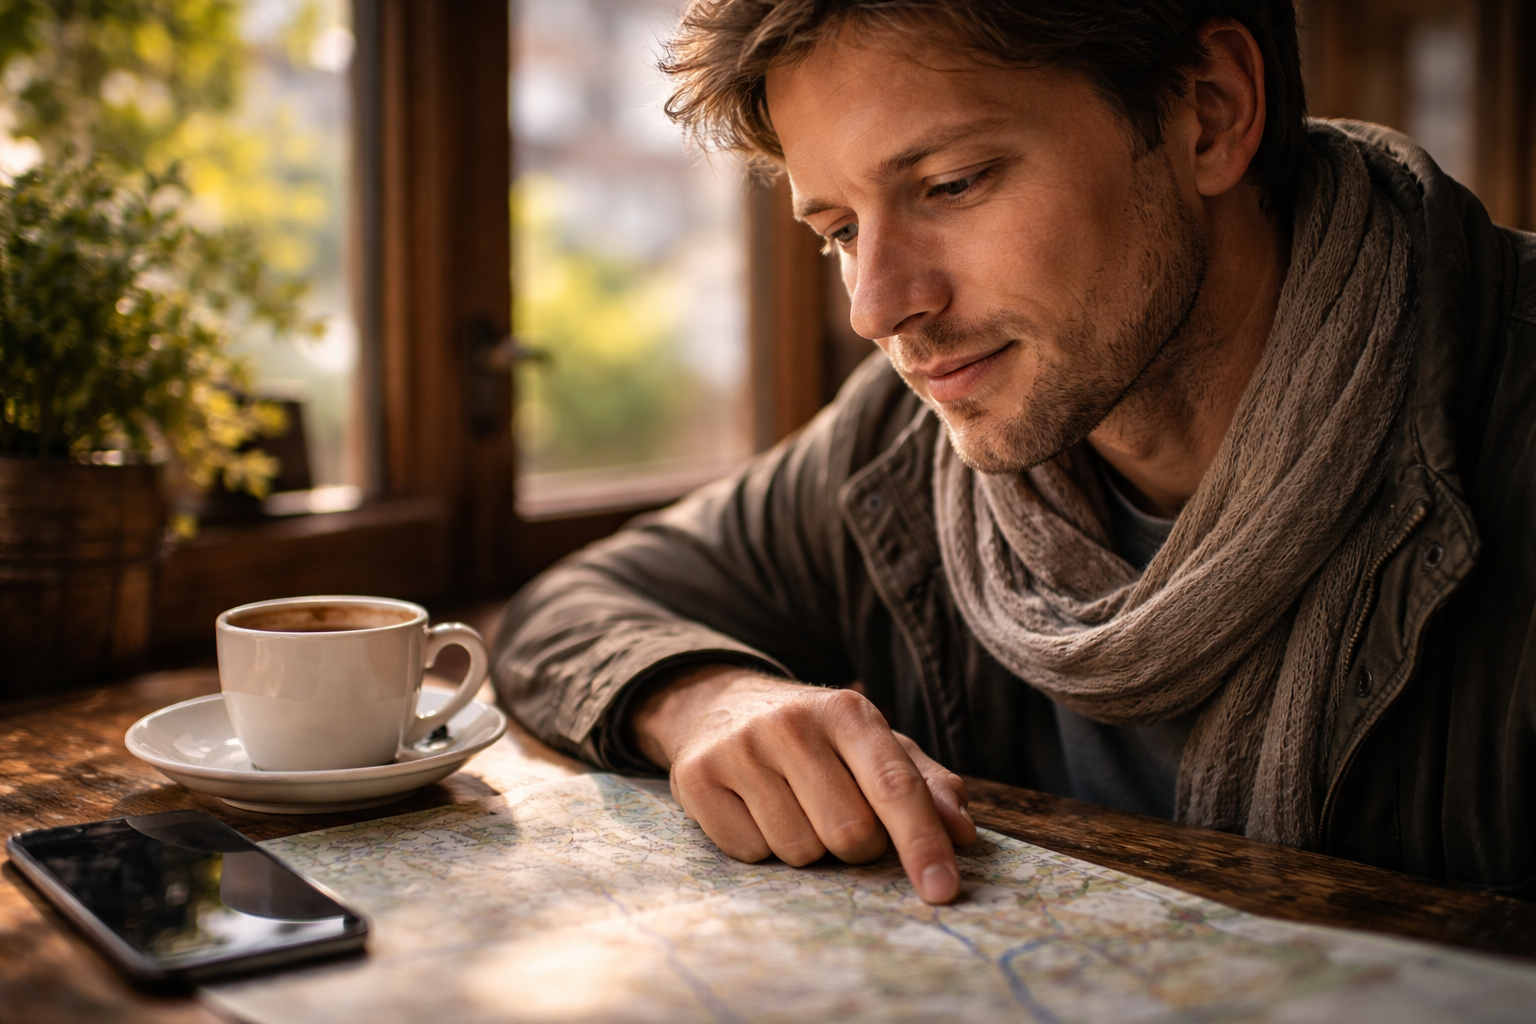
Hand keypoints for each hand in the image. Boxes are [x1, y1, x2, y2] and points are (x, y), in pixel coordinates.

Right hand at [629, 665, 976, 902]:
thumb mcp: (873, 744)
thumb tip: (962, 834)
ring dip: (806, 847)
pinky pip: (747, 853)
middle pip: (848, 833)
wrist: (718, 704)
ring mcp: (739, 748)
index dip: (923, 844)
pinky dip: (759, 847)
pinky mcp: (695, 777)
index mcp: (848, 711)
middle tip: (838, 817)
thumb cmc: (814, 738)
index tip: (943, 892)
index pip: (895, 787)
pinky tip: (754, 810)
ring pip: (797, 850)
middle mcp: (792, 723)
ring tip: (792, 806)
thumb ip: (925, 784)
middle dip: (856, 846)